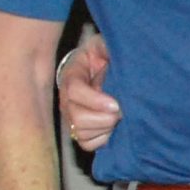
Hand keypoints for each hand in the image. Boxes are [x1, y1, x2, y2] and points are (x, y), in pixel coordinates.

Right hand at [60, 35, 120, 149]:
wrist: (104, 68)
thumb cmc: (106, 55)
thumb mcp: (104, 45)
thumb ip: (105, 48)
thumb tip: (109, 58)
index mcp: (72, 75)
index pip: (74, 91)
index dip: (95, 101)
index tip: (117, 105)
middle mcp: (67, 99)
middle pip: (77, 117)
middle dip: (104, 119)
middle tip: (122, 112)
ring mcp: (72, 116)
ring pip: (81, 132)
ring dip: (105, 129)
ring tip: (119, 118)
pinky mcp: (82, 130)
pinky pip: (87, 144)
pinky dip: (103, 139)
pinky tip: (114, 129)